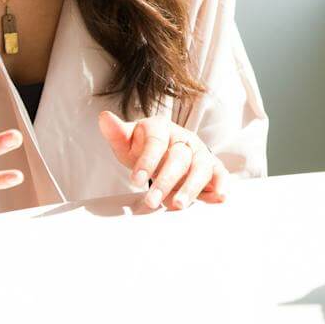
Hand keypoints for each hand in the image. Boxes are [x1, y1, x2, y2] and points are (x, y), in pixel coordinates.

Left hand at [97, 110, 228, 210]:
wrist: (164, 150)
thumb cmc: (144, 147)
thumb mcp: (127, 141)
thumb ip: (117, 133)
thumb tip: (104, 118)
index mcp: (161, 127)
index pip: (156, 142)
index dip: (147, 161)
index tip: (135, 180)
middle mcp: (184, 138)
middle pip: (179, 158)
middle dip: (165, 181)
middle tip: (151, 201)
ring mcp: (199, 152)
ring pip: (200, 168)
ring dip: (190, 188)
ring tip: (177, 205)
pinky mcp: (212, 167)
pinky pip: (220, 174)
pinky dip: (220, 186)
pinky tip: (217, 198)